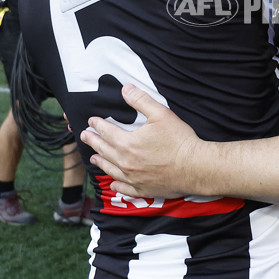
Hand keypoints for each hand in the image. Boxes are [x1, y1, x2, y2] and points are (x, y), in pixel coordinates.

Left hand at [80, 84, 199, 198]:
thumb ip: (141, 100)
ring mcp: (133, 178)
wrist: (194, 166)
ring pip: (110, 170)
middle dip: (92, 141)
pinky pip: (124, 188)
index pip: (106, 132)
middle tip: (84, 136)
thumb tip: (125, 89)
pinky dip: (116, 185)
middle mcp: (126, 162)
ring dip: (100, 162)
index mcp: (128, 143)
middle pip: (104, 150)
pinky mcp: (143, 189)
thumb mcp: (161, 114)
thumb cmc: (179, 140)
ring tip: (93, 157)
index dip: (97, 125)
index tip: (91, 121)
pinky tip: (113, 183)